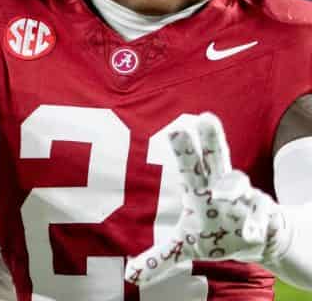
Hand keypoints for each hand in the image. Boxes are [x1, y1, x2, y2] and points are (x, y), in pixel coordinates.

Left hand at [126, 112, 283, 286]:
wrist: (253, 242)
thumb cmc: (213, 234)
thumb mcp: (184, 246)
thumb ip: (158, 258)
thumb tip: (130, 277)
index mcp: (198, 189)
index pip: (188, 165)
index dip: (182, 148)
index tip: (176, 128)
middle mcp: (221, 187)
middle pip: (216, 158)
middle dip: (211, 139)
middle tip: (206, 118)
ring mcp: (244, 198)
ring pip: (239, 183)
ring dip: (233, 186)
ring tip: (223, 195)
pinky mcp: (263, 213)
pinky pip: (261, 215)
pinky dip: (256, 223)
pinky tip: (251, 233)